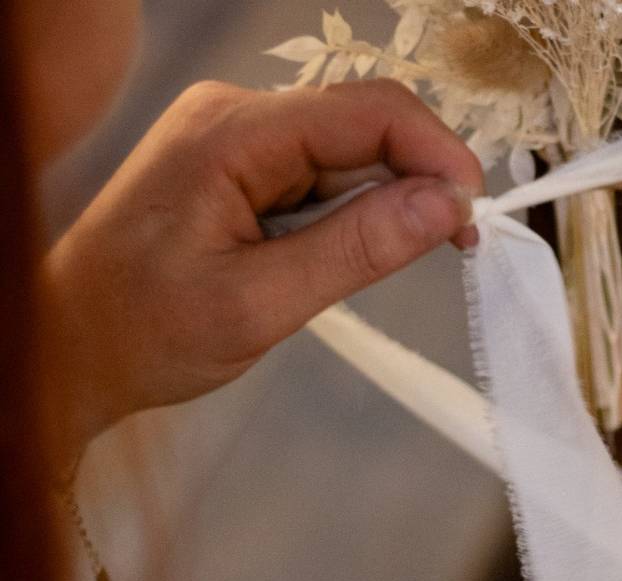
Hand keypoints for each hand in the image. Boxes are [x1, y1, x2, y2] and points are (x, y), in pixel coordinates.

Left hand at [43, 79, 483, 441]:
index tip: (474, 212)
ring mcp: (233, 136)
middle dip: (418, 175)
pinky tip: (355, 246)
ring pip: (344, 149)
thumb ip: (357, 248)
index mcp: (231, 133)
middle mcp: (234, 114)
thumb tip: (446, 204)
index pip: (365, 111)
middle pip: (359, 123)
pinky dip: (352, 208)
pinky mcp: (237, 163)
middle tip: (457, 241)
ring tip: (406, 254)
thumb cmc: (146, 333)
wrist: (67, 347)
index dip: (435, 151)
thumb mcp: (259, 302)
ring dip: (386, 196)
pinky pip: (318, 171)